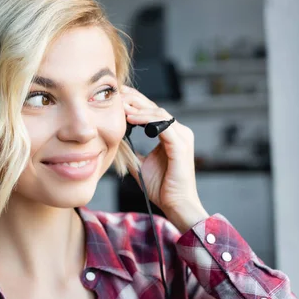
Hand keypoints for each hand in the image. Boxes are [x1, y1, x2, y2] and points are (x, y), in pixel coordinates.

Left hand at [121, 86, 207, 232]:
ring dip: (138, 107)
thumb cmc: (162, 188)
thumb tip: (116, 142)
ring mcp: (182, 137)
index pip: (152, 111)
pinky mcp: (181, 145)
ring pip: (159, 112)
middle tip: (117, 93)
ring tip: (120, 105)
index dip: (135, 102)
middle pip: (155, 107)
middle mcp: (179, 132)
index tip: (118, 97)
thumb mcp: (141, 165)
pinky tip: (130, 118)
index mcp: (171, 135)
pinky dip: (145, 120)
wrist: (175, 205)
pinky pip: (162, 125)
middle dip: (135, 99)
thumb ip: (132, 152)